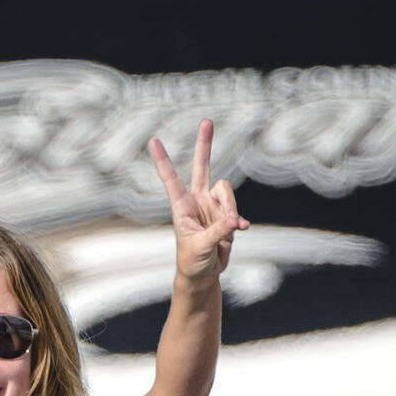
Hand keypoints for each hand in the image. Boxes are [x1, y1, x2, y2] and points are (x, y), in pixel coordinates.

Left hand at [148, 119, 248, 284]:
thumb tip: (234, 220)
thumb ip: (218, 231)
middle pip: (202, 166)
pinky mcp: (228, 216)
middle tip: (207, 121)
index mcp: (182, 206)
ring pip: (227, 193)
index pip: (171, 178)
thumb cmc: (192, 260)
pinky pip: (237, 211)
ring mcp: (214, 207)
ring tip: (229, 230)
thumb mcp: (200, 247)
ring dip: (230, 209)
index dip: (163, 160)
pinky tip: (241, 229)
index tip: (154, 140)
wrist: (204, 273)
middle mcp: (198, 201)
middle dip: (205, 144)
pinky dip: (239, 221)